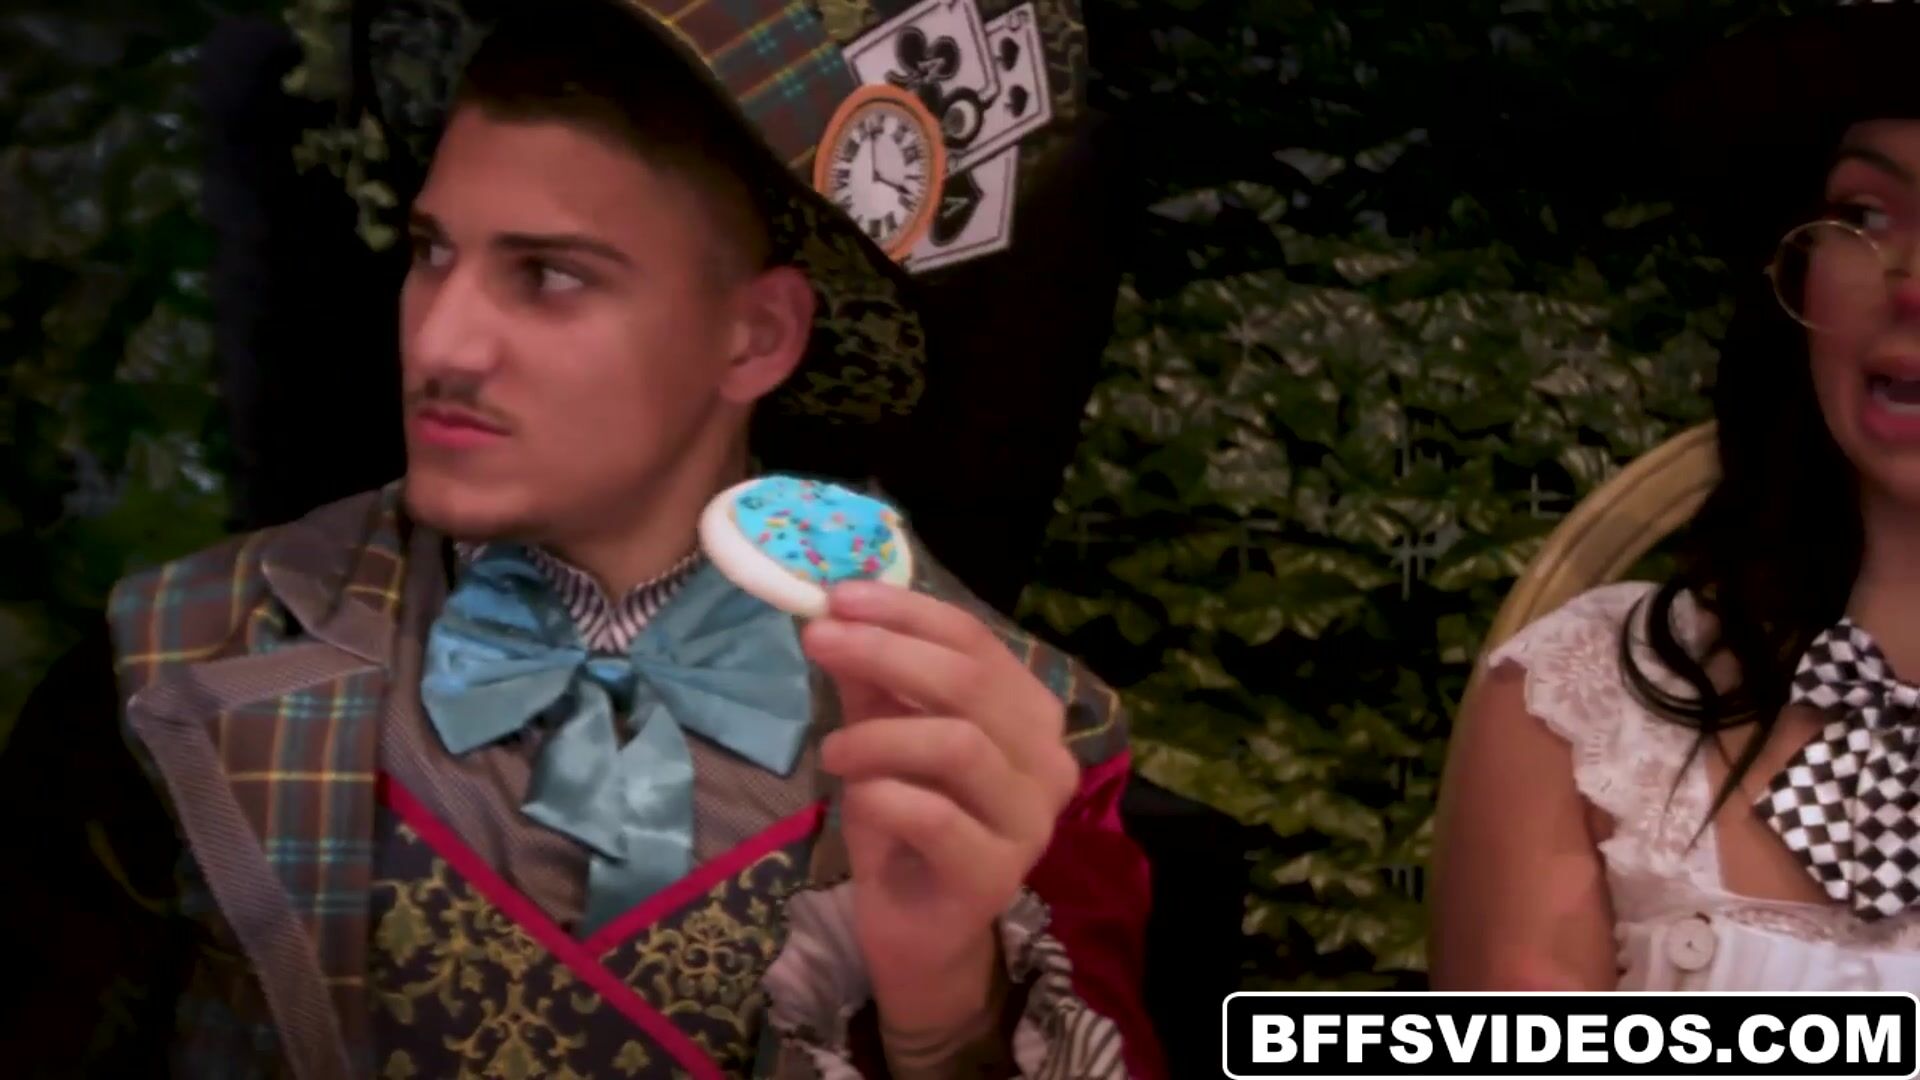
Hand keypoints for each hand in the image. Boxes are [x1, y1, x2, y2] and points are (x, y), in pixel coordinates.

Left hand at [801, 582, 1080, 1036]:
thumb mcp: (883, 737)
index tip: (839, 597)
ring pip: (957, 744)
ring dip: (878, 735)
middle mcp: (1047, 761)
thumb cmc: (908, 823)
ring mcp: (1030, 821)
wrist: (918, 928)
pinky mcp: (996, 873)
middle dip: (886, 651)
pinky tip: (857, 799)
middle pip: (970, 683)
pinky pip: (935, 815)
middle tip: (819, 640)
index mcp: (1029, 714)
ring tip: (832, 750)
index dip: (907, 612)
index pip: (975, 641)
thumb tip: (834, 612)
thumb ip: (871, 680)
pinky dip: (882, 795)